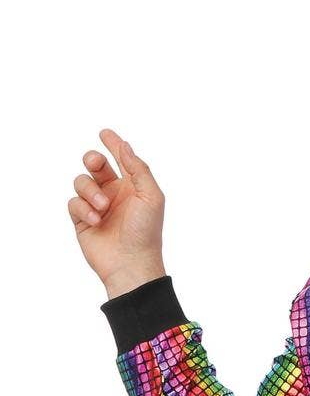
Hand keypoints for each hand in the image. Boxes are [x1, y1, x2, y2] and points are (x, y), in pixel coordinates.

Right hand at [68, 129, 166, 297]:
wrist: (131, 262)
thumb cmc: (146, 231)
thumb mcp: (151, 196)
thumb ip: (138, 169)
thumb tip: (125, 146)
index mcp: (133, 187)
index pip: (121, 160)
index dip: (114, 145)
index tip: (105, 133)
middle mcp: (115, 194)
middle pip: (95, 166)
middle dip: (92, 159)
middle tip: (95, 162)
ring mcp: (97, 206)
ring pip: (82, 182)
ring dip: (90, 191)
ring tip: (103, 207)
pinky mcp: (82, 219)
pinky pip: (73, 202)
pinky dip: (83, 208)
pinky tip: (96, 220)